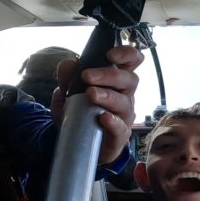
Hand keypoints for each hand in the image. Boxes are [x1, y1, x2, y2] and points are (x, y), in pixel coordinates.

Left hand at [52, 45, 144, 164]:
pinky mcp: (120, 136)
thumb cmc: (80, 115)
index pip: (131, 62)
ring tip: (91, 94)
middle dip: (109, 75)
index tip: (110, 54)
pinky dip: (113, 122)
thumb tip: (68, 63)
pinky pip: (122, 128)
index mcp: (116, 81)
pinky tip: (103, 117)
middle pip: (129, 80)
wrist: (79, 145)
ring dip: (108, 96)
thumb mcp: (67, 95)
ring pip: (125, 103)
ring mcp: (124, 116)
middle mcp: (125, 96)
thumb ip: (68, 79)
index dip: (126, 54)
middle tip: (87, 76)